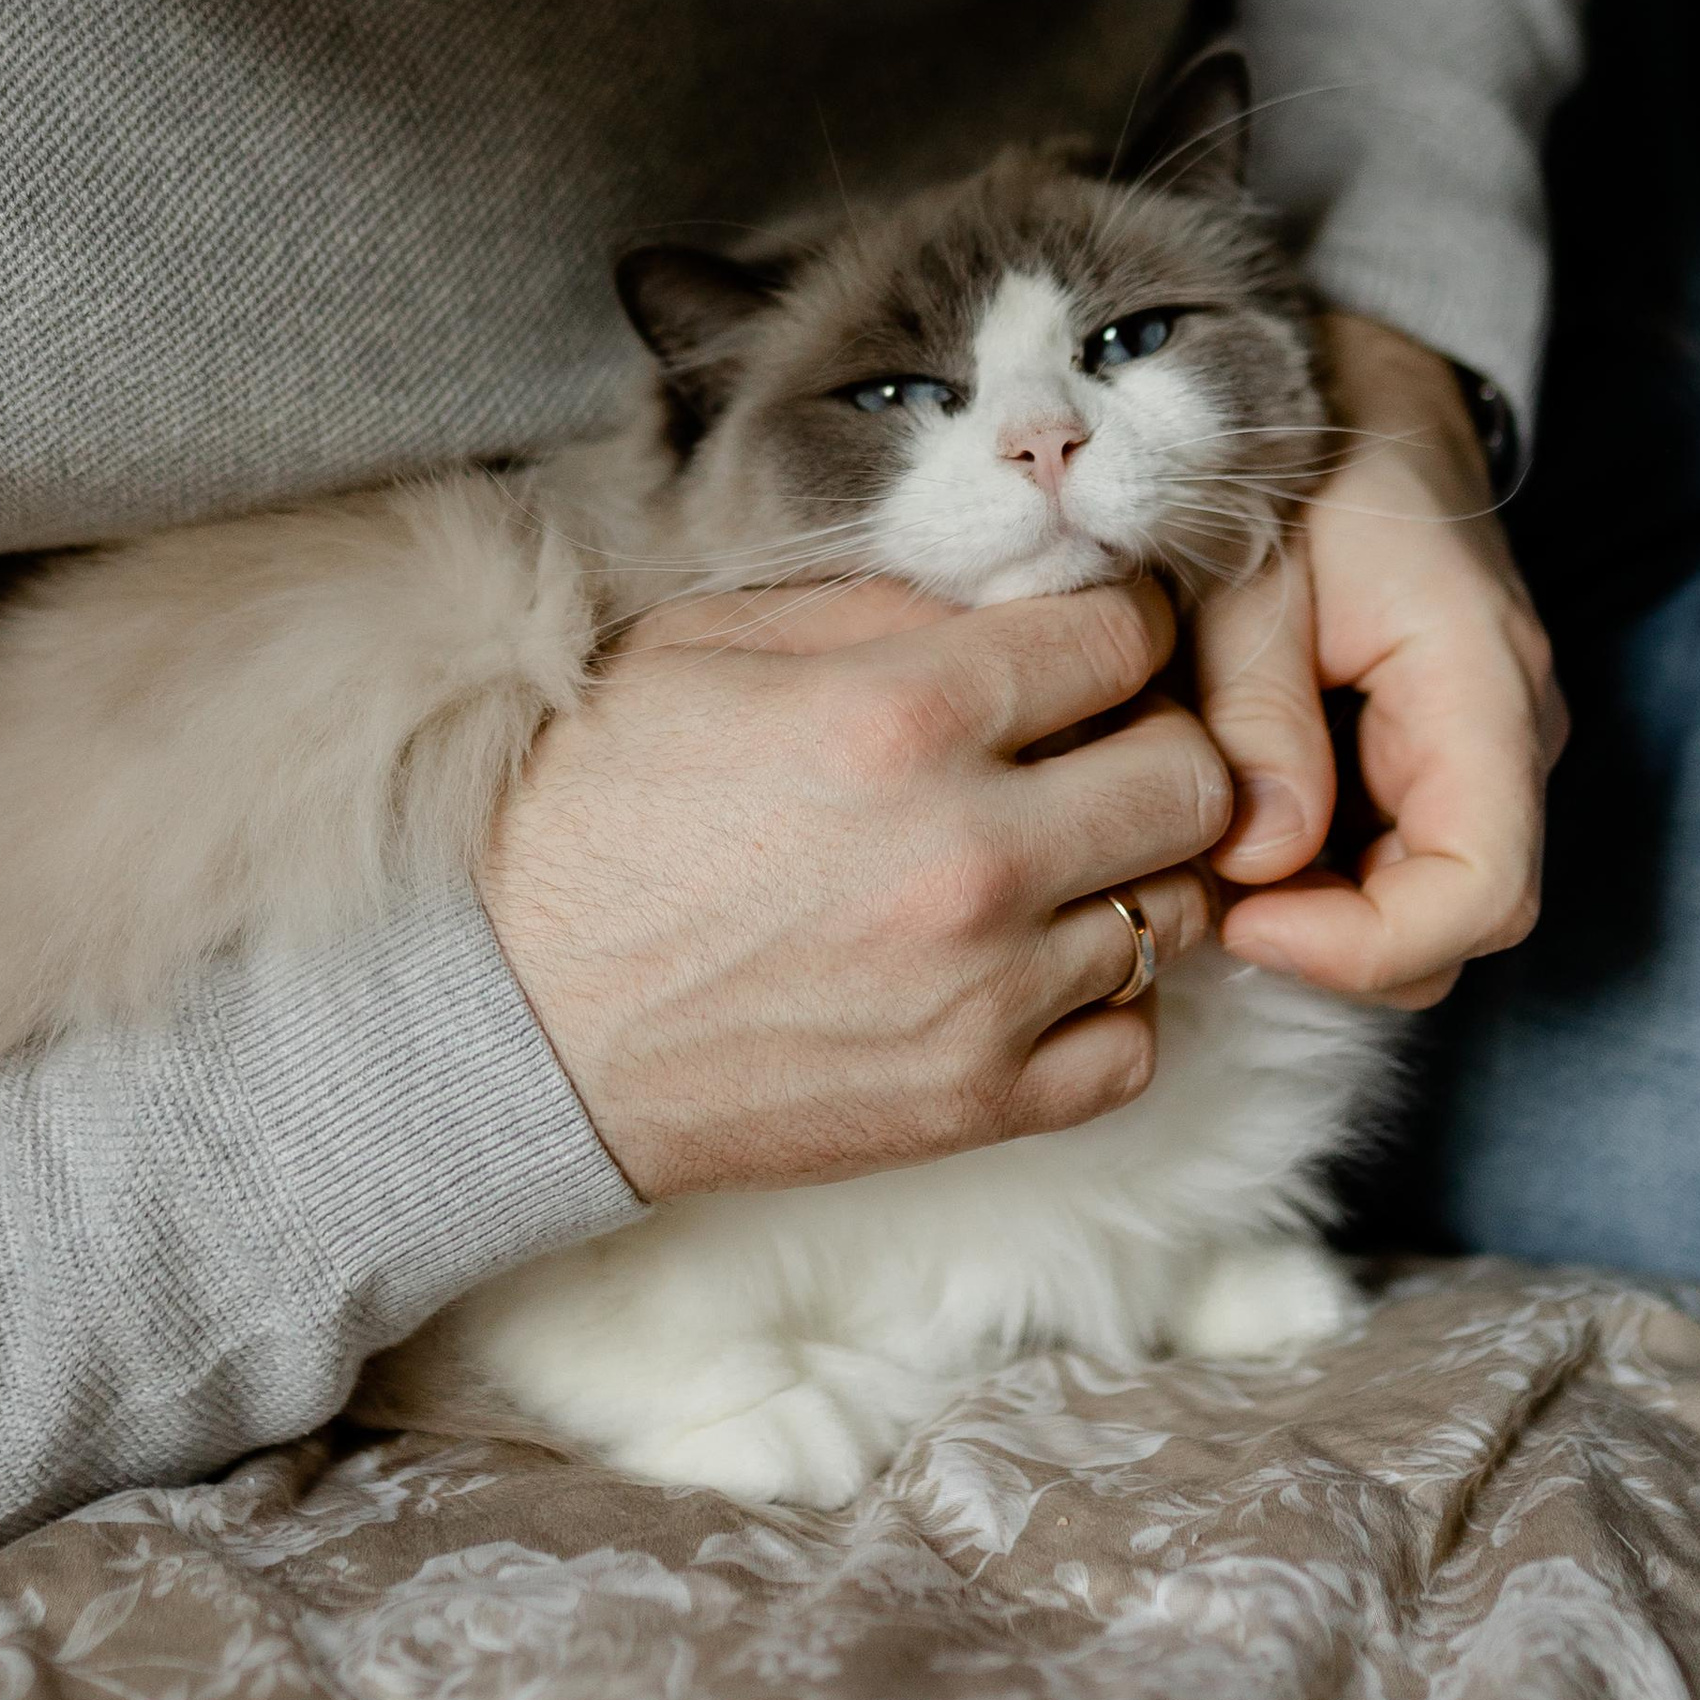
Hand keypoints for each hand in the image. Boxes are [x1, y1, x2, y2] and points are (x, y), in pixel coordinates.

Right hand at [475, 579, 1228, 1198]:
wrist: (504, 1021)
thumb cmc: (592, 815)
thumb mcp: (709, 647)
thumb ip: (885, 610)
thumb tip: (1021, 597)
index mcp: (906, 713)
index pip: (1128, 637)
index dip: (1114, 627)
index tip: (1082, 646)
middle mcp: (972, 850)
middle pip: (1196, 776)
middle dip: (1154, 744)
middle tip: (1089, 752)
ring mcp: (985, 990)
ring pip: (1180, 909)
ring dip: (1129, 876)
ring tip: (1048, 864)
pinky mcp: (976, 1103)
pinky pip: (1135, 1041)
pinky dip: (1101, 1003)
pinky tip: (1025, 968)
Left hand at [1198, 313, 1566, 1007]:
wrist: (1355, 390)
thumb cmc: (1299, 461)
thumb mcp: (1250, 568)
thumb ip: (1256, 709)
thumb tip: (1261, 858)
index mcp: (1481, 682)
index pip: (1482, 892)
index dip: (1365, 945)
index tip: (1247, 918)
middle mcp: (1506, 737)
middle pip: (1451, 924)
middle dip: (1326, 935)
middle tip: (1198, 881)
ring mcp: (1474, 751)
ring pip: (1414, 901)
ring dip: (1311, 902)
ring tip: (1201, 832)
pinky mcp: (1430, 755)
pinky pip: (1385, 854)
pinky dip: (1307, 864)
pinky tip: (1227, 805)